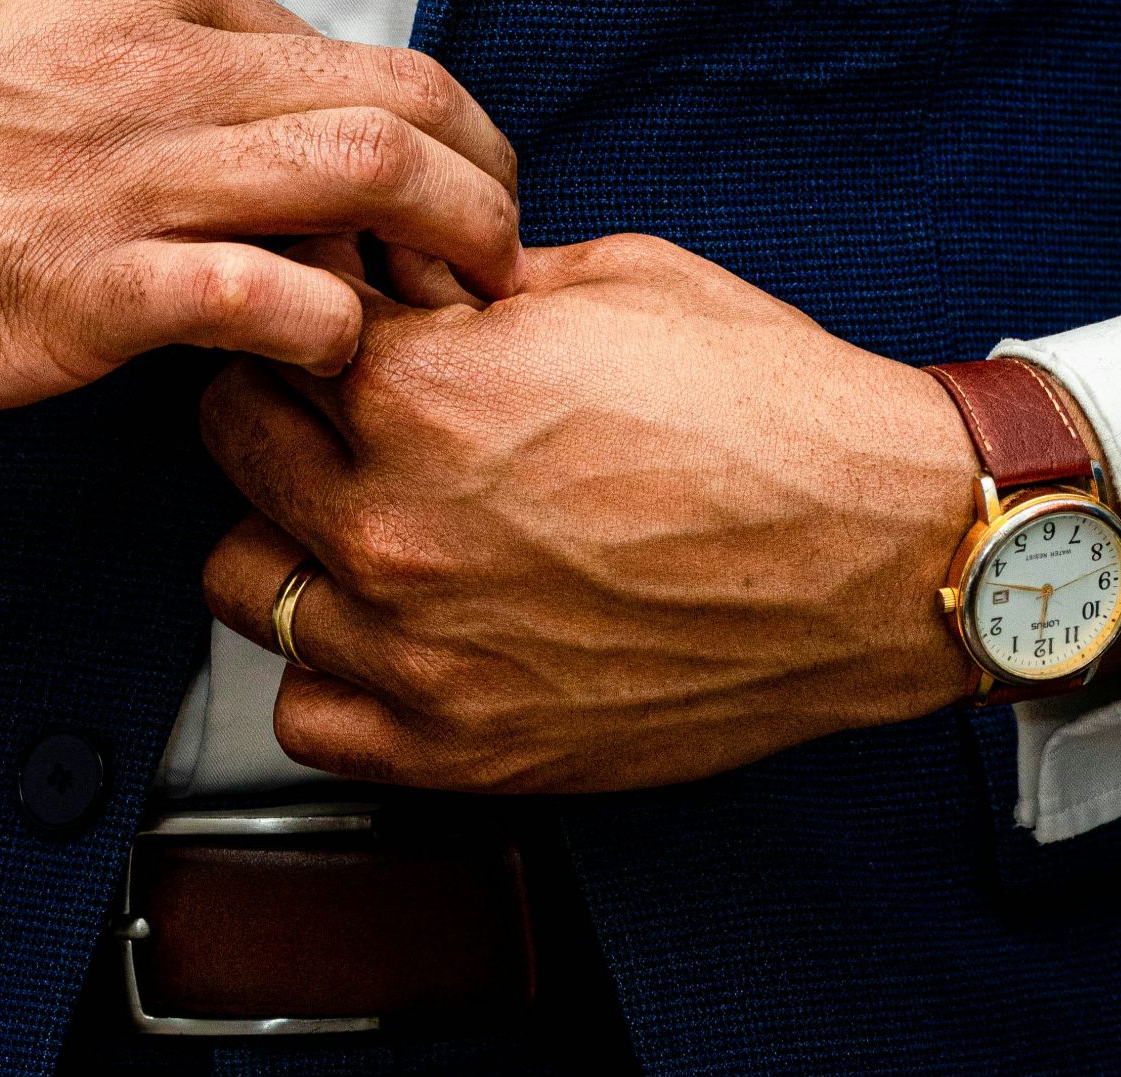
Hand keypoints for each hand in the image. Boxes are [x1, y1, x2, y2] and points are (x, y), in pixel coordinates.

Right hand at [0, 0, 519, 410]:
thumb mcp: (18, 31)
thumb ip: (143, 53)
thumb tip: (247, 99)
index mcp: (145, 8)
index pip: (350, 56)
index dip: (439, 132)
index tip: (456, 192)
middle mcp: (153, 76)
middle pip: (392, 107)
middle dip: (484, 183)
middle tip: (497, 254)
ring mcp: (120, 181)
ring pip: (358, 182)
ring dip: (441, 253)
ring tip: (452, 314)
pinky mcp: (79, 291)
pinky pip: (262, 301)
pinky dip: (327, 334)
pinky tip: (321, 363)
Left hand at [201, 235, 981, 792]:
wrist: (887, 556)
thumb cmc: (773, 416)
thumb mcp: (614, 285)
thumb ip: (468, 285)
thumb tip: (396, 284)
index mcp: (419, 393)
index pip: (266, 337)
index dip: (307, 326)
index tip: (341, 337)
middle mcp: (393, 527)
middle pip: (233, 447)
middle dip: (282, 414)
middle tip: (346, 419)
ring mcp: (418, 649)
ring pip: (242, 582)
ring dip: (288, 543)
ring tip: (366, 529)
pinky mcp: (462, 748)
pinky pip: (308, 718)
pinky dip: (331, 677)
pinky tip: (391, 635)